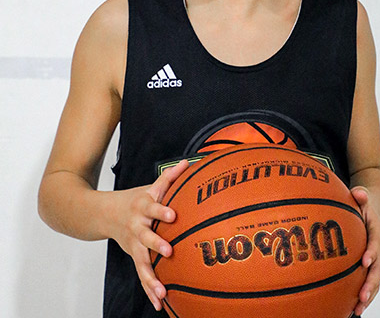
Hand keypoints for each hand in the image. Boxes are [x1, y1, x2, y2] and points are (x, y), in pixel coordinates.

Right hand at [108, 159, 188, 309]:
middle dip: (156, 243)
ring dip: (152, 277)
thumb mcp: (150, 187)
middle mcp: (137, 225)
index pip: (153, 206)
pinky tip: (160, 303)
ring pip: (142, 261)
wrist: (103, 213)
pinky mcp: (133, 256)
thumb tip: (188, 163)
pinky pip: (142, 274)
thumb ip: (170, 177)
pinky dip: (150, 289)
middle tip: (169, 251)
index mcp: (143, 206)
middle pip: (146, 235)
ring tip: (163, 291)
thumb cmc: (135, 199)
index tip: (173, 215)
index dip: (162, 210)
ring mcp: (133, 243)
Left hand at [351, 186, 379, 315]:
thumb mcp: (360, 197)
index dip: (371, 252)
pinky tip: (354, 308)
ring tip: (358, 308)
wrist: (369, 211)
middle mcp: (379, 246)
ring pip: (375, 278)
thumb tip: (359, 193)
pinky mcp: (371, 265)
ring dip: (368, 294)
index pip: (375, 241)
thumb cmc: (360, 204)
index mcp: (377, 230)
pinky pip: (370, 281)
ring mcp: (377, 257)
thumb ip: (360, 195)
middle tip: (362, 295)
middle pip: (378, 267)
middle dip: (371, 282)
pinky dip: (365, 294)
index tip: (364, 262)